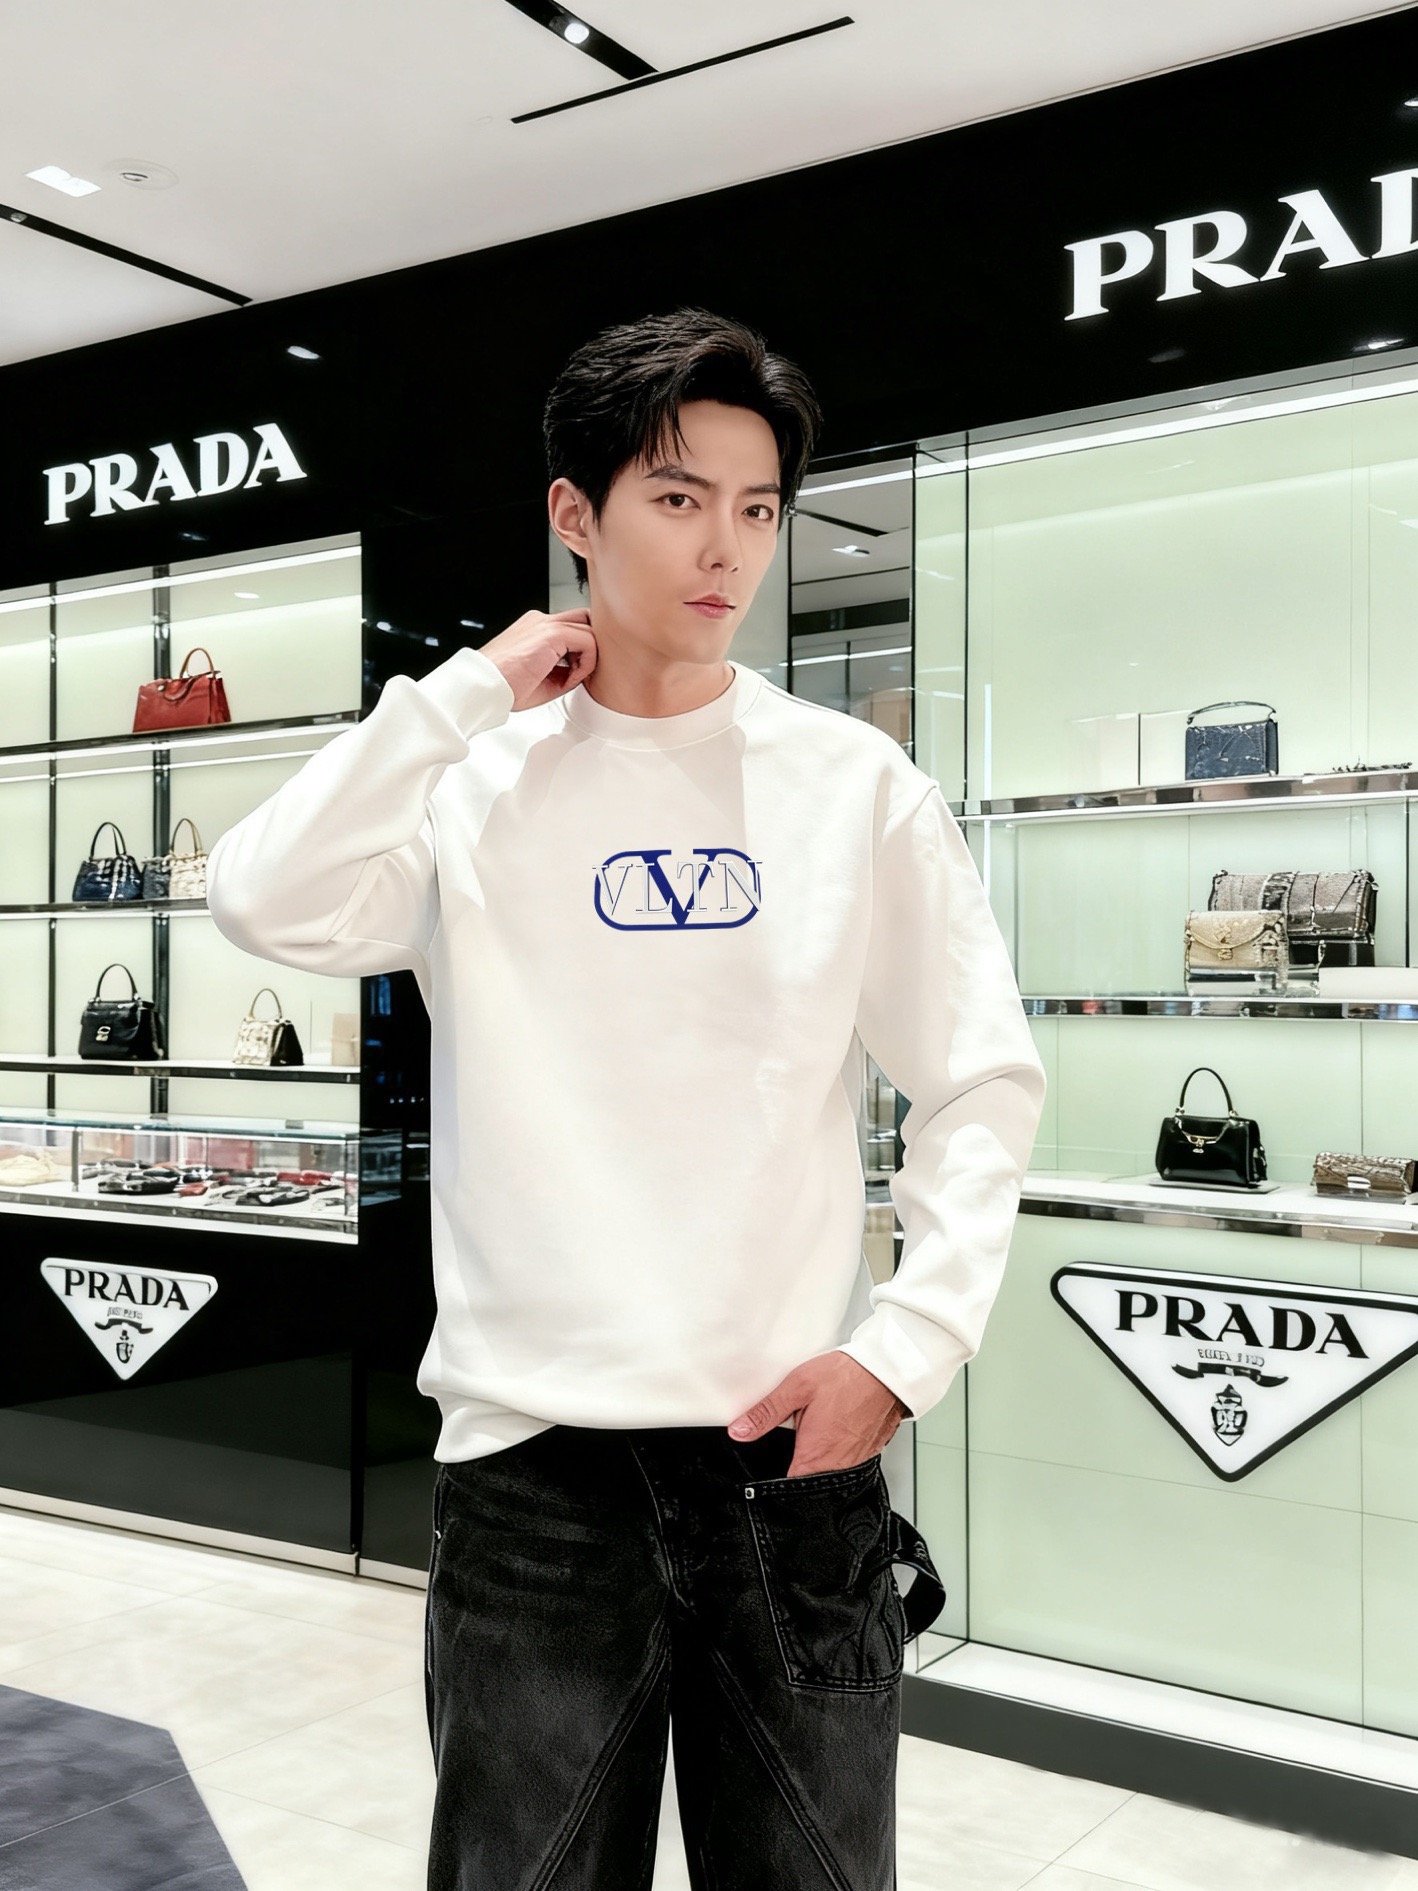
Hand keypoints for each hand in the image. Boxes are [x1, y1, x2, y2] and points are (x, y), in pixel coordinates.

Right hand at [478, 608, 596, 710]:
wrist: (482, 685)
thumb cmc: (504, 686)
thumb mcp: (541, 677)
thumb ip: (564, 669)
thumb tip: (583, 672)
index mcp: (535, 628)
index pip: (572, 626)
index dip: (580, 651)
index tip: (571, 674)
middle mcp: (541, 621)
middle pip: (585, 619)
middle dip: (591, 645)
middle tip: (580, 670)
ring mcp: (546, 624)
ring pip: (590, 628)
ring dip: (589, 657)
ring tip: (570, 678)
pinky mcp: (551, 633)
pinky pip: (588, 641)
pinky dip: (586, 664)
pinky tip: (569, 678)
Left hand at [727, 1352, 909, 1476]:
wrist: (888, 1370)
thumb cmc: (847, 1377)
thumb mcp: (797, 1387)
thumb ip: (766, 1412)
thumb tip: (739, 1431)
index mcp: (815, 1456)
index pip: (789, 1489)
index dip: (774, 1487)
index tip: (764, 1476)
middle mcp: (837, 1466)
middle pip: (809, 1481)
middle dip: (795, 1467)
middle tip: (793, 1441)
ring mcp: (856, 1462)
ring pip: (828, 1472)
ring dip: (817, 1458)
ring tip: (814, 1432)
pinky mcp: (868, 1452)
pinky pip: (846, 1461)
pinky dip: (837, 1450)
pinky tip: (832, 1429)